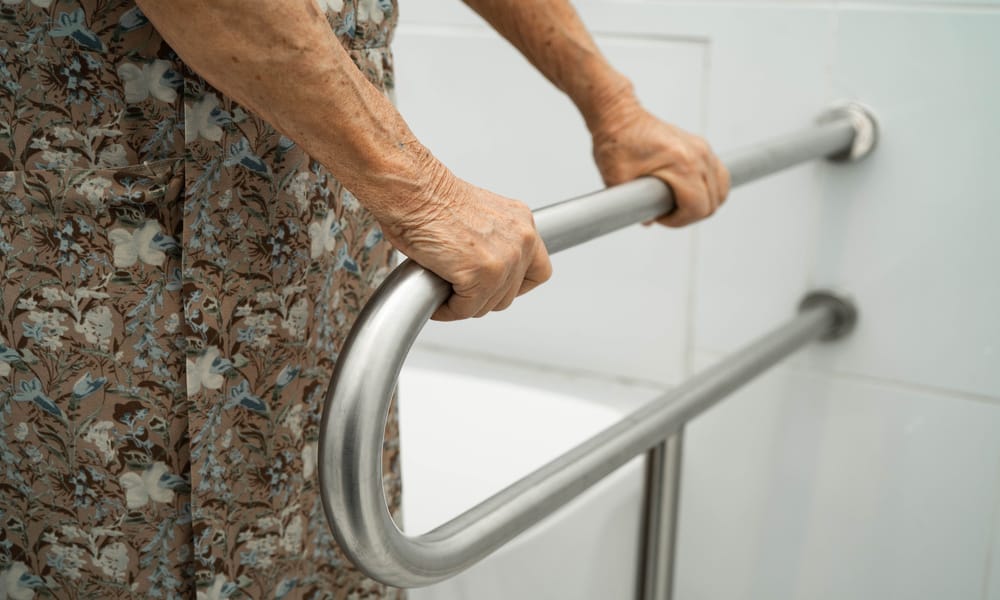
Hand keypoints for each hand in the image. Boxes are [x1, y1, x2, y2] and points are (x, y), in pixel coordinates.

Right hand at [378, 166, 551, 321]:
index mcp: (521, 222)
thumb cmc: (431, 199)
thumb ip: (493, 240)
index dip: (514, 285)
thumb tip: (483, 266)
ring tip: (445, 292)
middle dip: (482, 297)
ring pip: (488, 305)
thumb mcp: (478, 216)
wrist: (413, 192)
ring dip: (463, 304)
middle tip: (459, 291)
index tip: (495, 287)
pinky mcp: (481, 274)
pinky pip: (465, 309)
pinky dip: (448, 311)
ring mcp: (504, 259)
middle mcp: (521, 239)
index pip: (538, 271)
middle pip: (510, 293)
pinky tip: (437, 301)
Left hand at [590, 98, 729, 226]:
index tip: (661, 217)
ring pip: (721, 189)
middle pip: (713, 201)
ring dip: (702, 202)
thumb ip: (631, 205)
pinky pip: (717, 175)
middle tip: (665, 212)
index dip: (679, 220)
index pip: (698, 207)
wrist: (620, 116)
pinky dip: (707, 188)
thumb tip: (648, 220)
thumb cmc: (618, 141)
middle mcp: (698, 155)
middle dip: (690, 215)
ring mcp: (703, 149)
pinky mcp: (701, 147)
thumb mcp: (618, 180)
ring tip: (677, 204)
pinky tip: (686, 191)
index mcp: (682, 164)